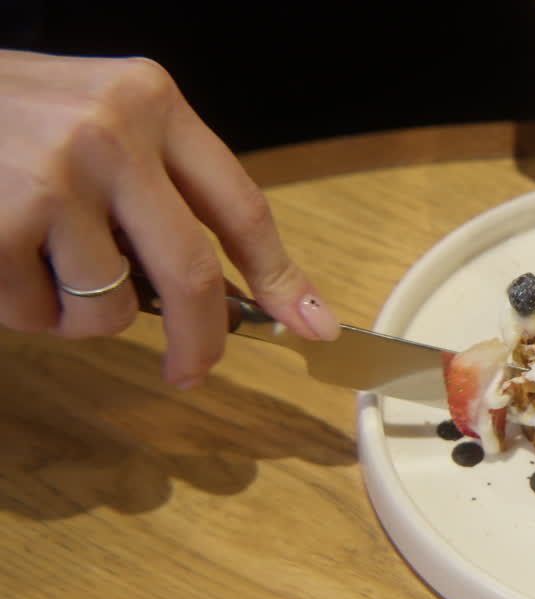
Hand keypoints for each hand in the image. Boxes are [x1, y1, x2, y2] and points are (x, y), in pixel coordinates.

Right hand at [0, 50, 338, 387]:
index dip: (282, 278)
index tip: (313, 325)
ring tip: (39, 261)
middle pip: (193, 275)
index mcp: (153, 102)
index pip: (242, 208)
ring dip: (80, 313)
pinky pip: (39, 314)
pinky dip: (24, 310)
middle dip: (201, 341)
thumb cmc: (5, 116)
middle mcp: (113, 133)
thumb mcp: (97, 118)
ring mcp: (56, 177)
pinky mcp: (2, 221)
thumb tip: (228, 292)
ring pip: (110, 307)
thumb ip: (159, 188)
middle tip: (192, 370)